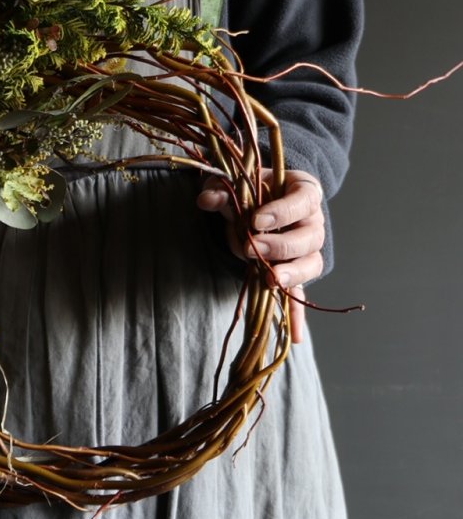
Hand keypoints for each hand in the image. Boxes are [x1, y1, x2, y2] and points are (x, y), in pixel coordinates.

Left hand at [196, 169, 325, 343]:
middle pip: (309, 237)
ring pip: (311, 264)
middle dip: (281, 245)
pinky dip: (298, 316)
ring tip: (271, 280)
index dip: (283, 211)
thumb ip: (221, 189)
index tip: (257, 220)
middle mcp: (312, 222)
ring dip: (292, 275)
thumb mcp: (234, 182)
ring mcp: (307, 250)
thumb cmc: (250, 188)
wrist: (259, 200)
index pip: (303, 200)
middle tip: (253, 249)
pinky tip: (295, 336)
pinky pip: (301, 295)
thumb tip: (205, 200)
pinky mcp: (295, 272)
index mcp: (303, 192)